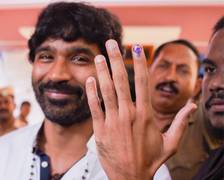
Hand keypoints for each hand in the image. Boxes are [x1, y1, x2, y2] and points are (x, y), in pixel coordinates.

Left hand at [85, 39, 196, 179]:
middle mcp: (129, 114)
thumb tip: (191, 107)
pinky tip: (89, 80)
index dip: (139, 63)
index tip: (136, 48)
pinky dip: (91, 92)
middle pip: (121, 80)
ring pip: (106, 91)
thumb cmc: (149, 160)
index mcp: (145, 115)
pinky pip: (94, 107)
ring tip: (98, 57)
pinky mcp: (100, 130)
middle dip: (116, 60)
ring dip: (101, 72)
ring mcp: (113, 121)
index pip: (143, 82)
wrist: (130, 179)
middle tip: (111, 43)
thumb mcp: (171, 143)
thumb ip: (181, 124)